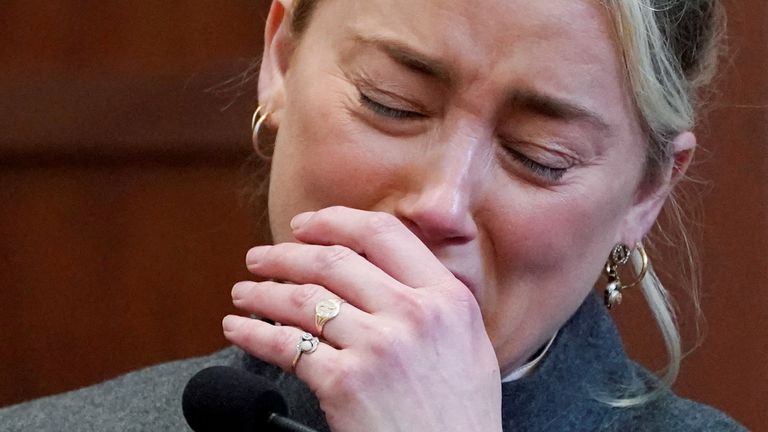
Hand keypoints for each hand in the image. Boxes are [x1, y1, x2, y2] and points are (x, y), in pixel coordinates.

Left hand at [223, 206, 501, 431]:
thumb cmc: (460, 414)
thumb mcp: (469, 344)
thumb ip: (436, 300)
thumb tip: (387, 266)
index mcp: (446, 298)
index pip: (383, 234)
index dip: (334, 221)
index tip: (304, 225)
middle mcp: (413, 314)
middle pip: (334, 261)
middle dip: (285, 254)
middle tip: (260, 257)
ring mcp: (378, 346)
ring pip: (303, 299)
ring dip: (262, 292)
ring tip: (244, 292)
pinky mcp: (345, 382)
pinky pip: (286, 345)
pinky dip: (253, 333)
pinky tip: (238, 329)